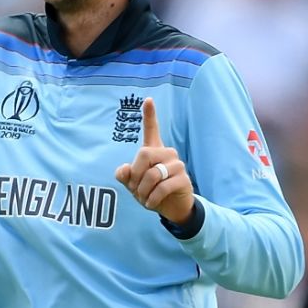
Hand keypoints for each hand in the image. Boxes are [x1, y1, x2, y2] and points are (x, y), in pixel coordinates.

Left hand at [114, 97, 194, 223]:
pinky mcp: (184, 179)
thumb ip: (125, 175)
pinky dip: (152, 198)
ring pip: (153, 174)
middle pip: (143, 154)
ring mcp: (177, 165)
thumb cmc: (151, 191)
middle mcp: (167, 154)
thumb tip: (124, 170)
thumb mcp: (133, 184)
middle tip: (134, 190)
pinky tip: (151, 204)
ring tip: (143, 198)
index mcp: (154, 151)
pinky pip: (163, 187)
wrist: (171, 208)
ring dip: (143, 191)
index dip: (149, 115)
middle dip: (135, 175)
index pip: (152, 129)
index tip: (148, 100)